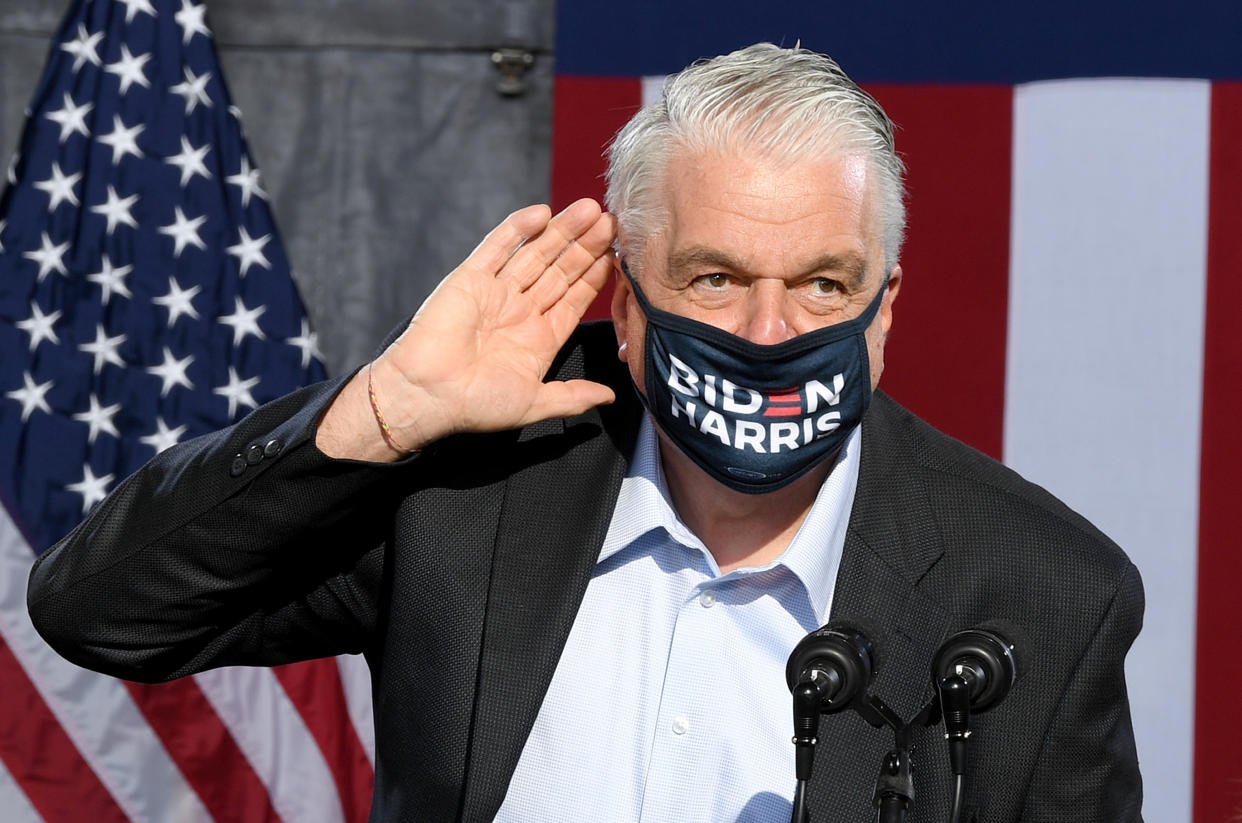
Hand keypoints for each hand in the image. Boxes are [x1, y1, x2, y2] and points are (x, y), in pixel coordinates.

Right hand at [317, 199, 617, 459]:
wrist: (426, 395)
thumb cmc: (475, 405)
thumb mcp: (534, 403)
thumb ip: (572, 397)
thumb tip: (609, 398)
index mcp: (538, 338)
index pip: (574, 298)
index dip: (596, 276)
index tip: (618, 254)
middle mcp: (519, 310)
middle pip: (560, 269)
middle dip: (586, 246)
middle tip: (612, 221)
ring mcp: (496, 291)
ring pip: (536, 253)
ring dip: (562, 231)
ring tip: (590, 209)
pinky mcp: (470, 278)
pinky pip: (498, 247)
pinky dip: (518, 229)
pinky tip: (543, 212)